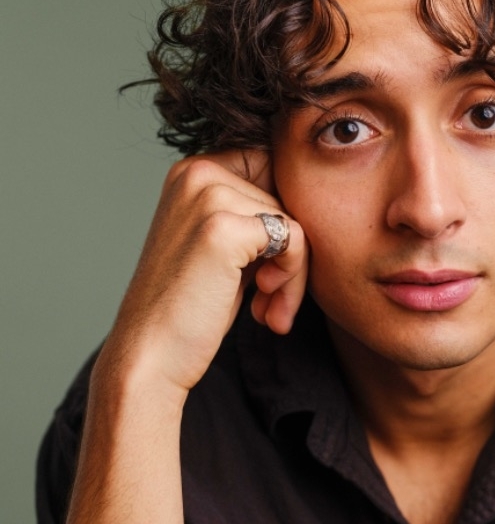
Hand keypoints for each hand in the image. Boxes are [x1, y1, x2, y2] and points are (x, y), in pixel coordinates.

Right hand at [99, 149, 307, 399]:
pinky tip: (266, 310)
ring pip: (295, 221)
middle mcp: (197, 172)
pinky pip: (295, 239)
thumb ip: (257, 218)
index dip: (287, 218)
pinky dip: (293, 279)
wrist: (151, 356)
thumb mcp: (225, 248)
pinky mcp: (222, 228)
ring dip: (295, 274)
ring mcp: (208, 196)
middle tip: (273, 299)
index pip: (274, 168)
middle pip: (288, 195)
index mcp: (193, 171)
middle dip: (294, 252)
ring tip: (268, 310)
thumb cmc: (192, 309)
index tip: (272, 267)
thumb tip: (314, 205)